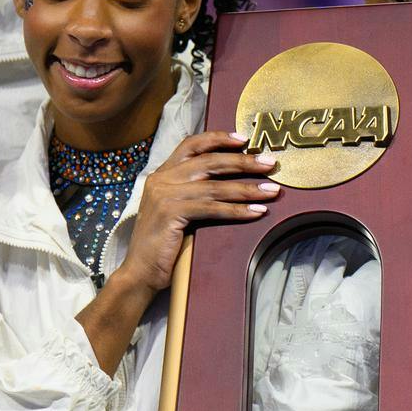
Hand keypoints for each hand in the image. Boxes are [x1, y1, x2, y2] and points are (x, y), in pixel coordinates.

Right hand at [112, 132, 277, 295]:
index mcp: (162, 174)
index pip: (191, 145)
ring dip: (247, 188)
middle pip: (209, 162)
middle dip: (243, 161)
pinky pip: (212, 208)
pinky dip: (237, 210)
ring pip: (215, 186)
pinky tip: (256, 211)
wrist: (140, 271)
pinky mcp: (170, 213)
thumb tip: (232, 182)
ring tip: (271, 191)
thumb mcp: (175, 209)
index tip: (244, 138)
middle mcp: (162, 179)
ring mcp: (164, 195)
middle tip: (270, 164)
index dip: (218, 139)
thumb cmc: (163, 244)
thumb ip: (193, 191)